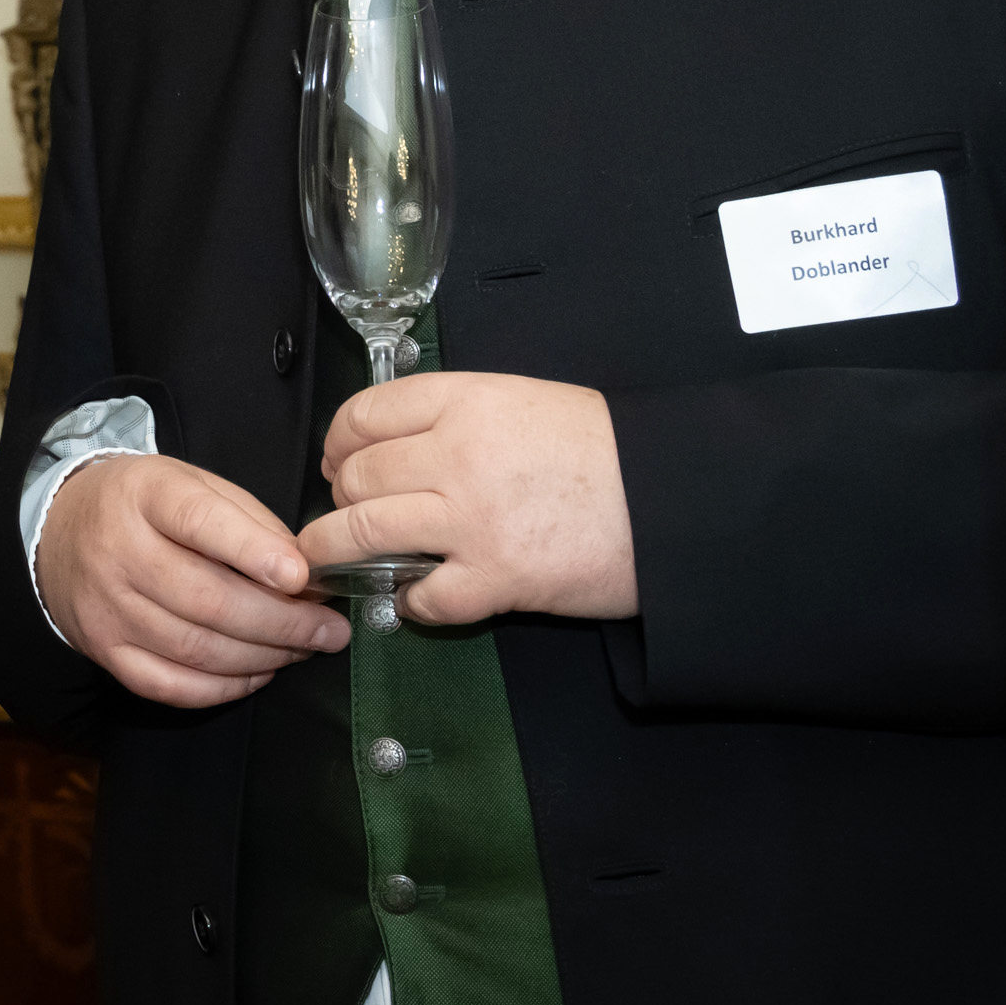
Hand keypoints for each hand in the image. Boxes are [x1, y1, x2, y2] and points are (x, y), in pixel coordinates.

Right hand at [35, 452, 344, 707]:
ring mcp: (106, 608)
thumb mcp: (193, 484)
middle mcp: (117, 552)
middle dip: (282, 622)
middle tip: (329, 630)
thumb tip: (306, 577)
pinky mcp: (103, 650)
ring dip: (264, 656)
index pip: (198, 522)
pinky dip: (224, 687)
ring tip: (302, 650)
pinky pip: (170, 685)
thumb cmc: (145, 507)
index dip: (253, 551)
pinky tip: (256, 673)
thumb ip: (249, 522)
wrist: (60, 533)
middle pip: (207, 599)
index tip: (302, 576)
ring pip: (196, 649)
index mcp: (144, 495)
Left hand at [302, 372, 636, 625]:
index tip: (335, 457)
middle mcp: (459, 455)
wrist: (677, 500)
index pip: (365, 414)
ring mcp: (473, 519)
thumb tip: (396, 443)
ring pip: (364, 532)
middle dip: (338, 496)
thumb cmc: (608, 450)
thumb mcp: (525, 402)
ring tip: (328, 559)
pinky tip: (414, 597)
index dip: (337, 440)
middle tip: (344, 509)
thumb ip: (458, 415)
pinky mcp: (496, 577)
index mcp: (466, 402)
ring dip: (336, 549)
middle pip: (357, 475)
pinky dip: (410, 603)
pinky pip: (424, 597)